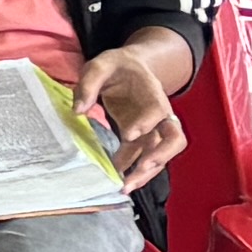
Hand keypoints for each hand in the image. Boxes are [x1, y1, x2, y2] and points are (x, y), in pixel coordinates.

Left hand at [77, 43, 188, 194]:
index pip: (158, 110)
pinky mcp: (143, 139)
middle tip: (139, 168)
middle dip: (159, 156)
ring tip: (125, 187)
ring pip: (160, 156)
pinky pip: (143, 158)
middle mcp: (160, 115)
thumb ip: (89, 84)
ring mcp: (154, 129)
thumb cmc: (118, 67)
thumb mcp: (100, 65)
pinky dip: (134, 172)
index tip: (129, 134)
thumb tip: (78, 110)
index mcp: (152, 93)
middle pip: (174, 139)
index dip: (147, 123)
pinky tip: (118, 182)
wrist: (131, 68)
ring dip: (145, 173)